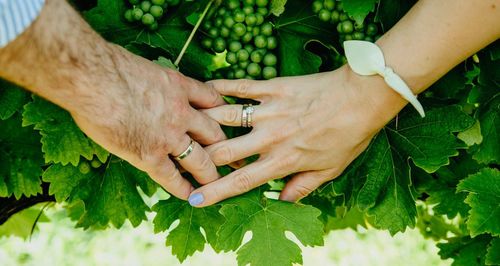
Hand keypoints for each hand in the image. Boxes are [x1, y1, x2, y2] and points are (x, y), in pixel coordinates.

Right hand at [71, 45, 225, 199]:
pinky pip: (171, 176)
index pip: (213, 100)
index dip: (223, 111)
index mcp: (180, 87)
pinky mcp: (148, 155)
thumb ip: (154, 81)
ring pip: (200, 160)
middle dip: (226, 146)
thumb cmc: (108, 65)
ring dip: (210, 173)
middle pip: (214, 133)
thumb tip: (148, 83)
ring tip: (217, 183)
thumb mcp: (144, 67)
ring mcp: (168, 136)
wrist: (91, 77)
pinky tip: (190, 196)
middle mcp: (181, 113)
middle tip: (236, 156)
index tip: (228, 120)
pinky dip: (182, 188)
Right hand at [188, 66, 406, 205]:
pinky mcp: (273, 88)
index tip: (193, 198)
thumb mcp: (329, 170)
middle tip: (185, 159)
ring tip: (185, 124)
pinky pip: (241, 87)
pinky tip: (207, 88)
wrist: (361, 99)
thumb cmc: (348, 135)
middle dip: (198, 158)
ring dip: (202, 122)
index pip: (240, 181)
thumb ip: (301, 187)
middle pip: (223, 151)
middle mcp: (270, 138)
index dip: (214, 192)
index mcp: (282, 161)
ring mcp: (269, 111)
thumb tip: (280, 200)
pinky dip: (222, 87)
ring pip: (224, 118)